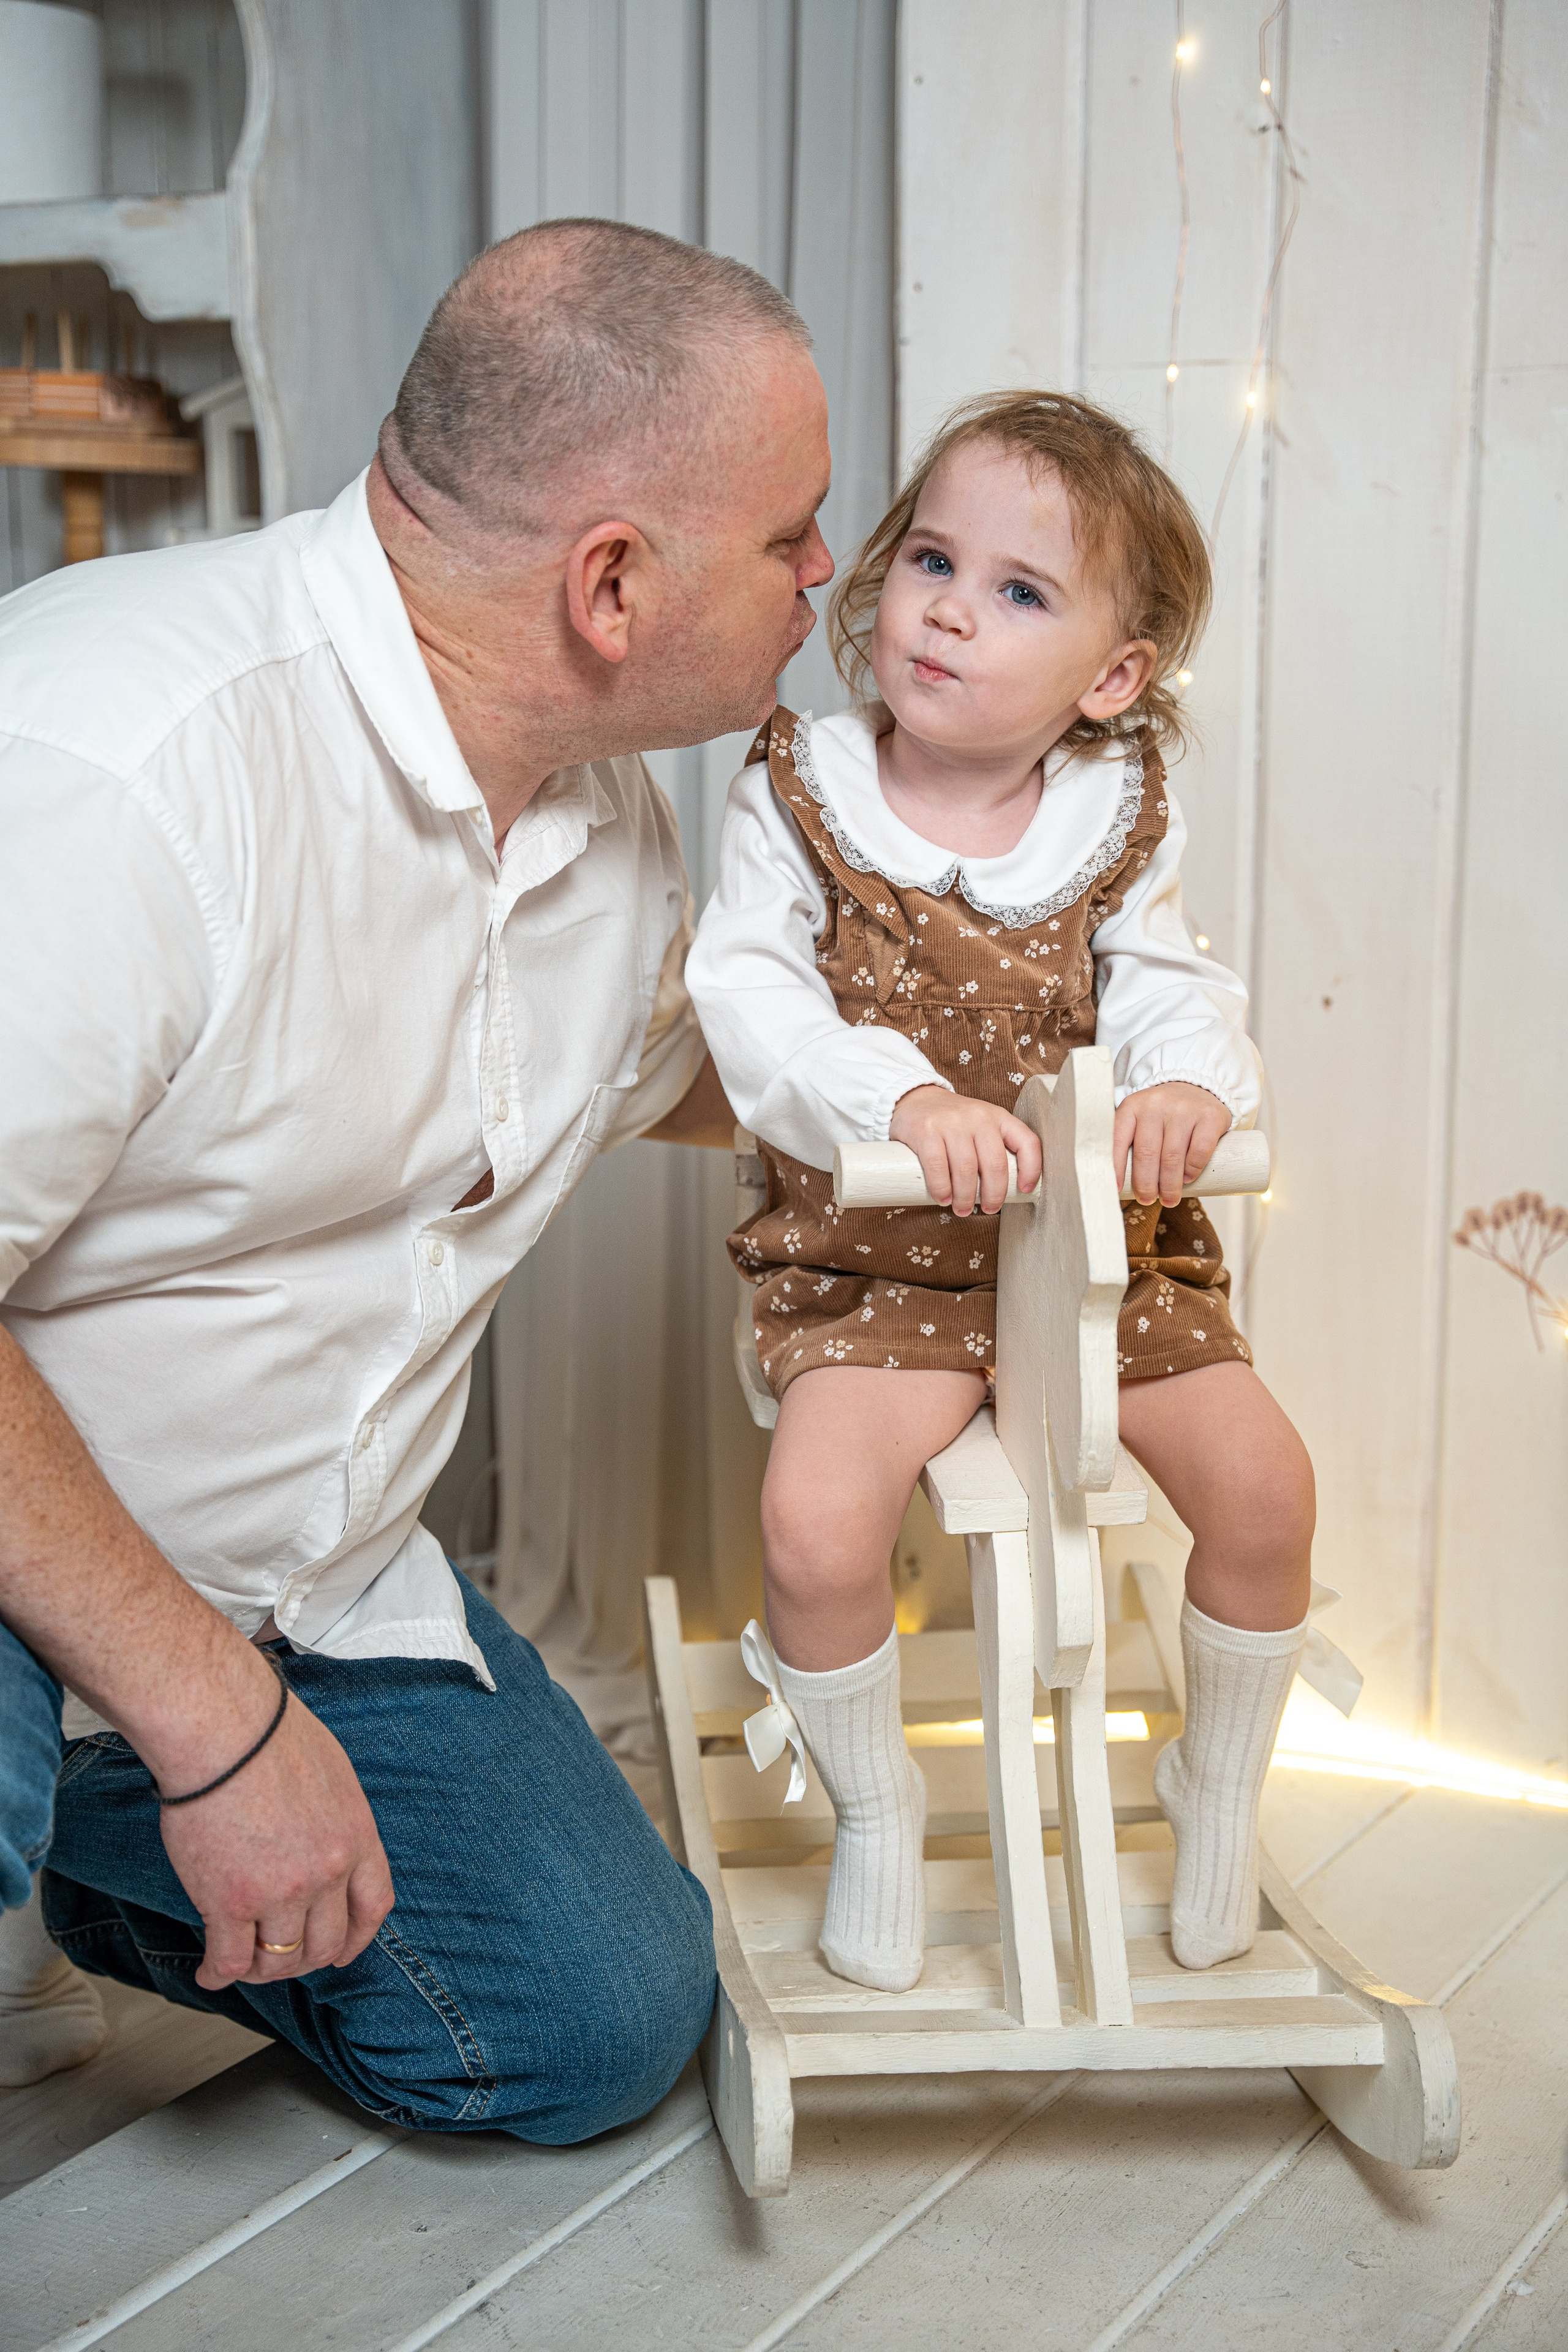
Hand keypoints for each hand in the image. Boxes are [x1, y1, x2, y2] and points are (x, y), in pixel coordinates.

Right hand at [0, 1327, 393, 1991]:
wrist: (195, 1685)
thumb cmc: (222, 1677)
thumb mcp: (263, 1686)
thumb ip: (261, 1686)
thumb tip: (241, 1663)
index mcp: (342, 1781)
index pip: (377, 1863)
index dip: (362, 1897)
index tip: (344, 1912)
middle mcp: (335, 1824)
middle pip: (351, 1914)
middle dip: (323, 1936)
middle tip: (292, 1946)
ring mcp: (299, 1860)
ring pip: (305, 1941)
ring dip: (273, 1953)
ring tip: (247, 1957)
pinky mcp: (251, 1885)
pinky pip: (254, 1951)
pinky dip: (233, 1962)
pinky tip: (213, 1958)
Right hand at [159, 1686, 394, 1989]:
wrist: (222, 1728)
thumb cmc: (268, 1735)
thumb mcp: (332, 1775)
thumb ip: (335, 1820)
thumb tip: (323, 1843)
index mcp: (356, 1837)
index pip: (372, 1907)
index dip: (356, 1939)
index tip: (342, 1951)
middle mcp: (327, 1872)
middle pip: (325, 1945)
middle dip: (302, 1960)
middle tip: (279, 1957)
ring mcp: (281, 1892)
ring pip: (279, 1961)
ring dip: (261, 1970)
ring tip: (241, 1961)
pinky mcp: (230, 1903)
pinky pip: (231, 1961)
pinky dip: (219, 1974)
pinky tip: (209, 1971)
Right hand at [889, 1084, 1041, 1215]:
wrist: (915, 1099)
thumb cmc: (953, 1122)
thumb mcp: (981, 1125)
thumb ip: (994, 1148)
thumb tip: (1007, 1190)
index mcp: (998, 1117)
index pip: (1026, 1141)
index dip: (1031, 1169)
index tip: (1024, 1190)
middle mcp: (978, 1116)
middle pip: (994, 1164)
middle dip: (993, 1195)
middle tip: (988, 1209)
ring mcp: (951, 1122)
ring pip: (966, 1169)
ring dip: (966, 1197)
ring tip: (962, 1209)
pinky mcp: (927, 1130)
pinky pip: (938, 1166)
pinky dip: (941, 1189)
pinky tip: (943, 1198)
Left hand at [1114, 1081, 1230, 1207]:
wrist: (1198, 1086)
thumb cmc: (1164, 1112)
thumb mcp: (1141, 1118)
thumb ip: (1130, 1141)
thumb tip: (1121, 1184)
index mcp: (1132, 1107)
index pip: (1118, 1140)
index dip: (1116, 1168)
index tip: (1116, 1189)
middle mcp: (1156, 1105)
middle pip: (1146, 1153)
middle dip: (1145, 1183)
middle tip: (1147, 1199)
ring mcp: (1184, 1110)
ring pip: (1172, 1157)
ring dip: (1169, 1184)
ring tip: (1169, 1199)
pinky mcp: (1209, 1117)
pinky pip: (1198, 1151)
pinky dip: (1192, 1169)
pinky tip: (1187, 1179)